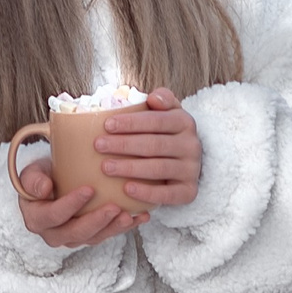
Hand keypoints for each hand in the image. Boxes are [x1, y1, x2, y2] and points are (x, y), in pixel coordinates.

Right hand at [12, 150, 146, 247]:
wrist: (49, 185)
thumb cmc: (41, 176)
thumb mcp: (32, 173)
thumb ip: (33, 180)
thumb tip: (44, 188)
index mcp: (37, 219)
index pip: (54, 215)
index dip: (71, 205)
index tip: (89, 189)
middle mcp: (54, 234)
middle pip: (76, 232)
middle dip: (97, 221)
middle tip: (114, 207)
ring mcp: (73, 238)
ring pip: (94, 237)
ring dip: (113, 228)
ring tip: (129, 215)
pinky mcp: (90, 236)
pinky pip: (107, 235)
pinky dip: (124, 227)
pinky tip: (140, 216)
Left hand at [99, 87, 200, 210]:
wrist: (185, 162)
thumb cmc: (166, 134)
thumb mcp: (168, 112)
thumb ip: (162, 99)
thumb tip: (153, 98)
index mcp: (185, 122)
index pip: (157, 121)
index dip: (131, 122)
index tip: (107, 125)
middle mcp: (192, 146)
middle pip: (155, 145)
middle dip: (124, 144)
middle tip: (99, 145)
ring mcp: (191, 170)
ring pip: (159, 168)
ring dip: (130, 168)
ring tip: (106, 167)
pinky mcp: (189, 191)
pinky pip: (168, 194)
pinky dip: (147, 192)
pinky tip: (126, 189)